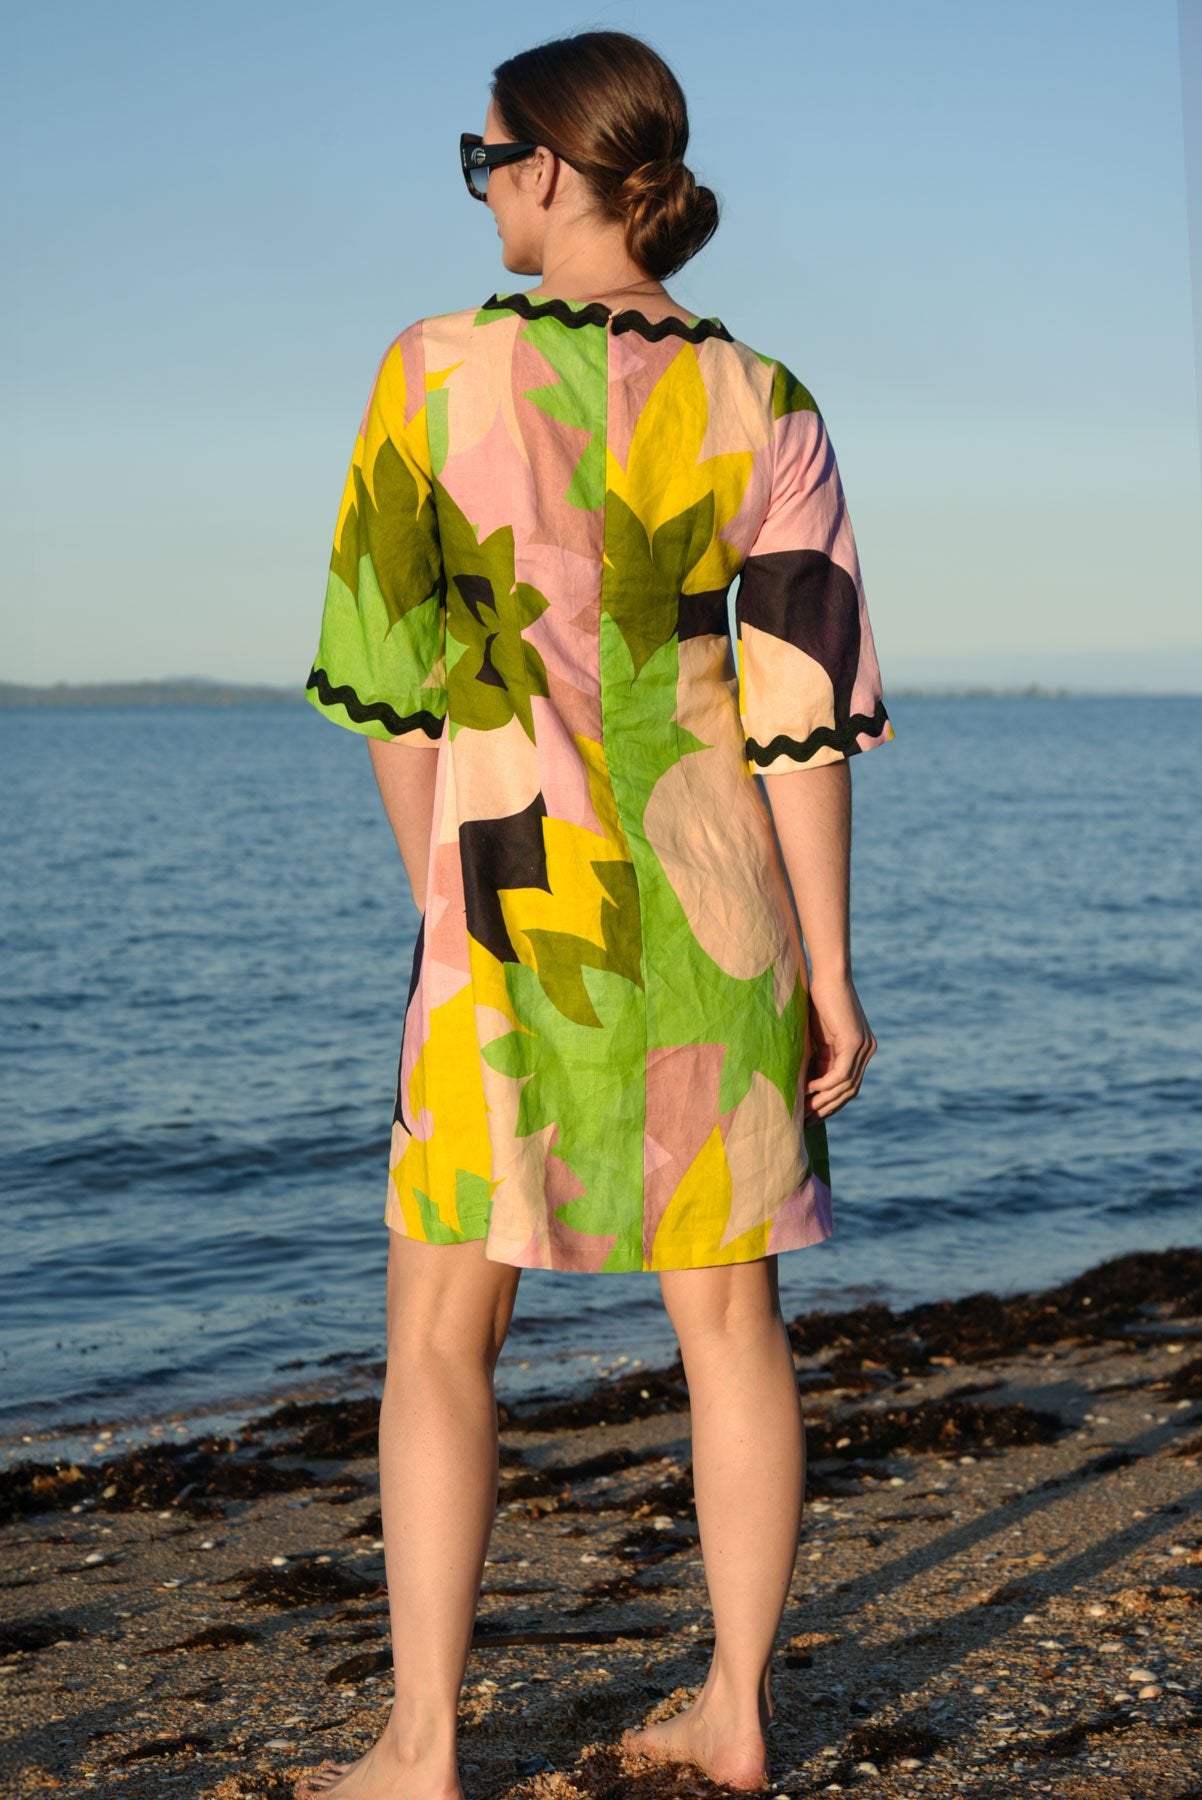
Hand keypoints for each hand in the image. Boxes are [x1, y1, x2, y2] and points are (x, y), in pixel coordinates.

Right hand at [803, 971, 877, 1122]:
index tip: (811, 1116)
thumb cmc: (819, 1001)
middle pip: (850, 1092)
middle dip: (827, 1109)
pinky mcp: (854, 1042)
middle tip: (805, 1122)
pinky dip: (824, 1085)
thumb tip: (806, 1086)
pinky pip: (840, 1074)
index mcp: (861, 1051)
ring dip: (823, 1101)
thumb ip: (819, 1058)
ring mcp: (864, 1047)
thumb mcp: (818, 1037)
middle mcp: (868, 1051)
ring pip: (846, 1086)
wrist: (828, 975)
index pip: (849, 1087)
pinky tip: (808, 1089)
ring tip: (803, 1110)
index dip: (831, 1104)